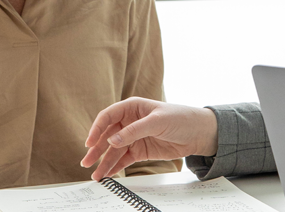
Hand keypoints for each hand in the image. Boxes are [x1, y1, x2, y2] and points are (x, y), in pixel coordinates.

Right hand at [81, 97, 217, 180]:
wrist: (198, 133)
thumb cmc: (180, 118)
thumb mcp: (157, 121)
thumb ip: (134, 131)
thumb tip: (112, 141)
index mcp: (132, 107)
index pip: (108, 117)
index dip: (97, 129)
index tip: (90, 142)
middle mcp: (130, 122)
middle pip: (107, 136)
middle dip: (96, 149)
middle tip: (87, 162)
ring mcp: (134, 137)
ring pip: (114, 151)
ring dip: (104, 162)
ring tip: (96, 176)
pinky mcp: (140, 150)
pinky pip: (124, 159)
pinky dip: (115, 167)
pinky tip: (108, 174)